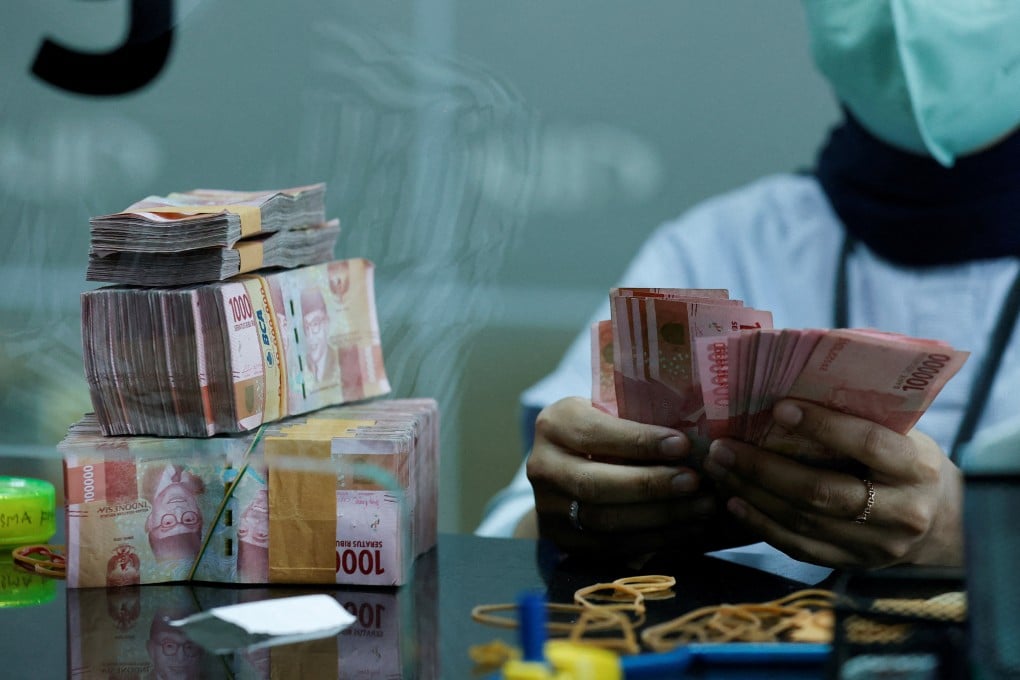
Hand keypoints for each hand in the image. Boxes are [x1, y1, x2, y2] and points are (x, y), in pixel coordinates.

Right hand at [526, 397, 741, 557]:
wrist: (567, 468)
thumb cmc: (604, 431)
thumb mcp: (609, 412)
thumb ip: (637, 418)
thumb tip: (698, 430)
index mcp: (553, 424)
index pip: (595, 434)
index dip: (639, 442)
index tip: (683, 444)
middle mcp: (541, 466)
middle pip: (596, 484)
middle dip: (651, 485)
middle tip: (696, 482)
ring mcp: (548, 508)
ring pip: (604, 520)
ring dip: (660, 517)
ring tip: (701, 507)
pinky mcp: (562, 540)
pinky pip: (611, 546)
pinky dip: (654, 539)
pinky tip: (686, 528)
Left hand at [703, 399, 963, 568]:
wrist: (942, 522)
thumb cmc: (906, 461)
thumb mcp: (901, 433)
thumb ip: (859, 417)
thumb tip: (788, 385)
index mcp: (917, 467)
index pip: (868, 444)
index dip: (822, 425)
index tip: (778, 408)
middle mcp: (902, 511)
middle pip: (822, 491)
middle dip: (764, 468)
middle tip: (723, 446)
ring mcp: (877, 545)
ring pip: (804, 521)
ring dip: (753, 493)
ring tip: (720, 469)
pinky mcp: (854, 564)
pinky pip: (799, 547)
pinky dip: (762, 524)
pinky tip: (734, 502)